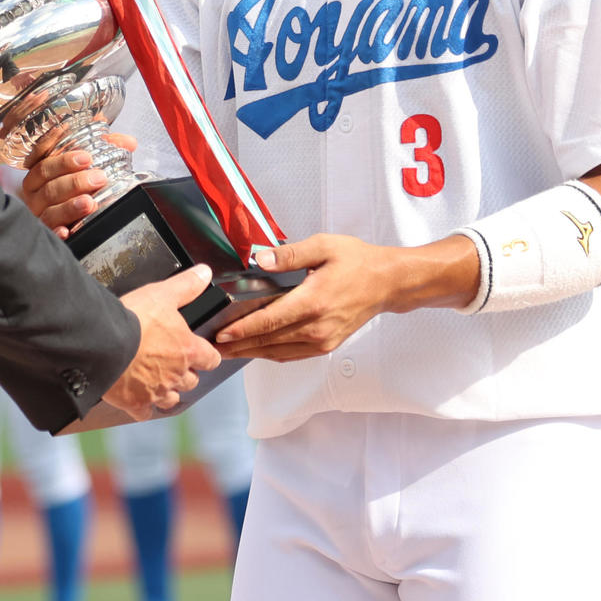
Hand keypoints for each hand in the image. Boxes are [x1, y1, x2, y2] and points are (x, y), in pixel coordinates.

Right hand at [21, 130, 137, 237]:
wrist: (75, 217)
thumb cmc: (78, 185)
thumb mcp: (89, 165)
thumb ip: (107, 149)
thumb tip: (129, 143)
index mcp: (41, 175)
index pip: (44, 163)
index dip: (63, 160)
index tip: (86, 157)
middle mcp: (36, 194)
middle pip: (49, 186)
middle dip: (74, 182)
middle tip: (98, 178)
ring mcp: (40, 214)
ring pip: (49, 210)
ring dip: (70, 207)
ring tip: (89, 202)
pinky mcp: (48, 233)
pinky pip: (49, 233)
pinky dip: (57, 232)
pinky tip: (66, 231)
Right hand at [108, 265, 223, 419]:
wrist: (103, 344)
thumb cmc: (133, 319)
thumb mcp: (163, 294)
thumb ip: (186, 285)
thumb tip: (205, 273)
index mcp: (188, 349)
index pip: (211, 358)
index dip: (206, 355)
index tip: (202, 352)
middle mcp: (177, 374)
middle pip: (192, 381)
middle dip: (186, 373)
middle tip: (173, 363)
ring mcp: (156, 391)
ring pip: (172, 399)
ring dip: (168, 391)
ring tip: (157, 381)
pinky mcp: (135, 403)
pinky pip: (145, 412)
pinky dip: (143, 406)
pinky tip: (137, 397)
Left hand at [214, 232, 480, 361]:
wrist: (387, 282)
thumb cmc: (358, 262)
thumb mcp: (324, 246)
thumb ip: (290, 254)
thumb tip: (261, 259)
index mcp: (313, 302)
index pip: (269, 321)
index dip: (242, 330)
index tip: (221, 334)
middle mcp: (317, 327)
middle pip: (268, 342)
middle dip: (239, 345)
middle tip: (213, 348)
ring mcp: (322, 340)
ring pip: (278, 352)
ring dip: (251, 353)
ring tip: (228, 351)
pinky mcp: (326, 345)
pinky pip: (292, 354)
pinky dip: (271, 353)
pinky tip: (256, 350)